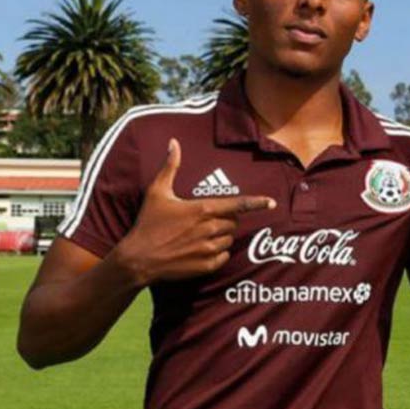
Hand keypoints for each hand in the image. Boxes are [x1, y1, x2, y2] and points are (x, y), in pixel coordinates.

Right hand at [112, 139, 275, 286]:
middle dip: (225, 220)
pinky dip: (219, 253)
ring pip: (230, 239)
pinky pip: (224, 257)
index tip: (272, 202)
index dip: (257, 203)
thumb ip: (170, 166)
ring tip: (200, 235)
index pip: (238, 205)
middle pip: (233, 222)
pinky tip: (202, 249)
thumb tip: (174, 142)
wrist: (138, 259)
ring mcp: (209, 249)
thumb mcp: (157, 192)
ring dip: (222, 236)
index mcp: (203, 209)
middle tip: (205, 220)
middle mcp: (210, 229)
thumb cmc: (148, 223)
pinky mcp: (206, 266)